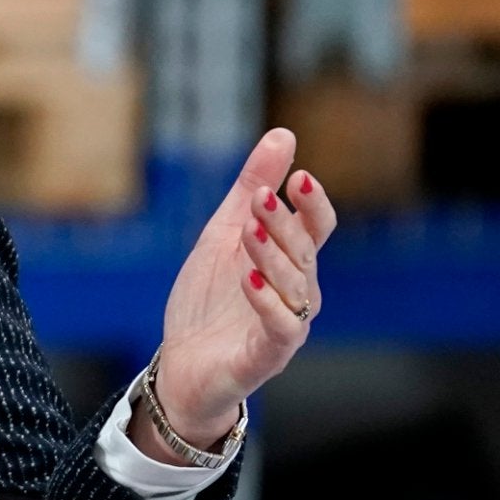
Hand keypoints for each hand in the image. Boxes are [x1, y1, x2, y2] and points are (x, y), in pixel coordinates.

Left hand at [135, 127, 335, 456]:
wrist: (181, 366)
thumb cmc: (208, 301)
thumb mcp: (223, 234)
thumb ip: (250, 186)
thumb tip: (283, 134)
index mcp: (289, 262)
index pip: (317, 227)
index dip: (313, 202)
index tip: (298, 176)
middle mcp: (298, 292)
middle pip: (305, 251)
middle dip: (283, 223)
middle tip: (259, 198)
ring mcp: (287, 324)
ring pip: (296, 286)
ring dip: (273, 255)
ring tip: (249, 231)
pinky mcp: (270, 354)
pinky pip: (282, 327)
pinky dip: (268, 302)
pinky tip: (248, 280)